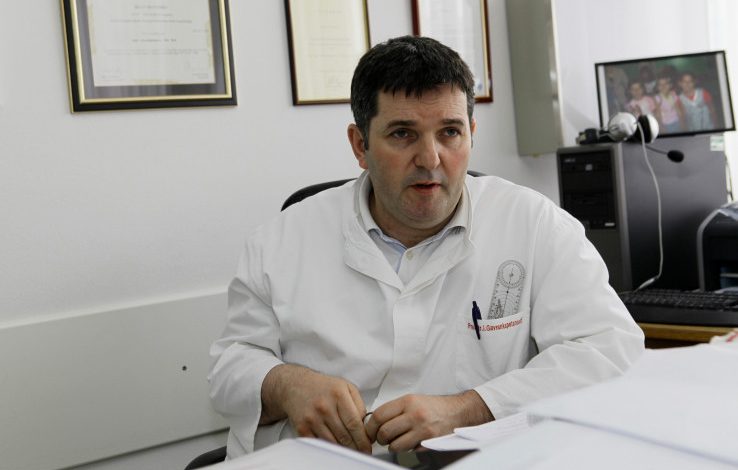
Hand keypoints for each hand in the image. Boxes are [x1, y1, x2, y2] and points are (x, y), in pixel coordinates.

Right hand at [261, 365, 371, 452]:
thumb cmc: (323, 387)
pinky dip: (329, 448)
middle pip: (344, 436)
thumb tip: (365, 425)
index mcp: (338, 394)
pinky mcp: (302, 428)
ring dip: (343, 449)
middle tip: (361, 451)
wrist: (295, 386)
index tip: (367, 447)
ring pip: (333, 443)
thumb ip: (359, 405)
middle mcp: (324, 406)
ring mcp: (312, 418)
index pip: (354, 423)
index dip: (363, 439)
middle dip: (355, 447)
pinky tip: (335, 446)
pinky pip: (319, 444)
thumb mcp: (346, 387)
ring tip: (349, 448)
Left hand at [365, 390, 492, 451]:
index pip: (379, 416)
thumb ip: (394, 409)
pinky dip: (407, 449)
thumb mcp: (412, 400)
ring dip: (392, 446)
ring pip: (395, 445)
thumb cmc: (433, 407)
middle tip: (382, 438)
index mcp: (407, 402)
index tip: (370, 431)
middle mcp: (415, 415)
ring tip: (397, 441)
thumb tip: (374, 421)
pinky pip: (409, 451)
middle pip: (385, 432)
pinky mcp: (429, 443)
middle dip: (380, 438)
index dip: (370, 427)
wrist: (456, 412)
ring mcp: (423, 430)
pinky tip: (412, 442)